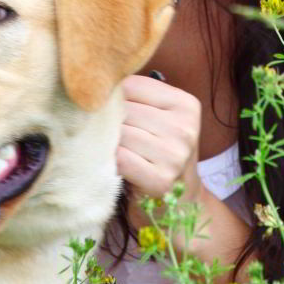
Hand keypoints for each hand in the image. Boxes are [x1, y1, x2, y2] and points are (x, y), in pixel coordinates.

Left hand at [115, 74, 206, 220]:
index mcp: (187, 105)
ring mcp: (175, 155)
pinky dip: (112, 161)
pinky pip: (121, 158)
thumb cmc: (161, 152)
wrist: (180, 202)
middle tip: (113, 135)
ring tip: (115, 150)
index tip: (114, 111)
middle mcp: (185, 128)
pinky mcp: (161, 180)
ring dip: (110, 142)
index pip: (133, 85)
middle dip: (111, 121)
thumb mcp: (161, 118)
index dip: (115, 97)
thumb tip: (97, 81)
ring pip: (120, 133)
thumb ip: (138, 97)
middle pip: (125, 110)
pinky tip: (117, 165)